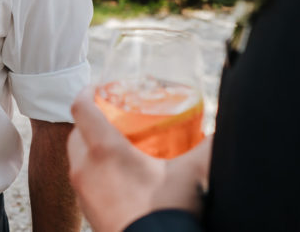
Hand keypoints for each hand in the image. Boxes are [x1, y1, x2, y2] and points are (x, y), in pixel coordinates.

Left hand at [67, 86, 210, 231]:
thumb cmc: (166, 212)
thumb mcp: (190, 174)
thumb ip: (207, 148)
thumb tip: (223, 132)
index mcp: (104, 150)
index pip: (82, 109)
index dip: (87, 92)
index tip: (98, 88)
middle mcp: (85, 168)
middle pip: (76, 132)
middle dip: (91, 122)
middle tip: (114, 119)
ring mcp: (82, 192)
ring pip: (77, 158)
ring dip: (90, 148)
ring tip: (116, 149)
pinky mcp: (86, 210)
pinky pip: (83, 182)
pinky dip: (94, 172)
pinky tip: (117, 179)